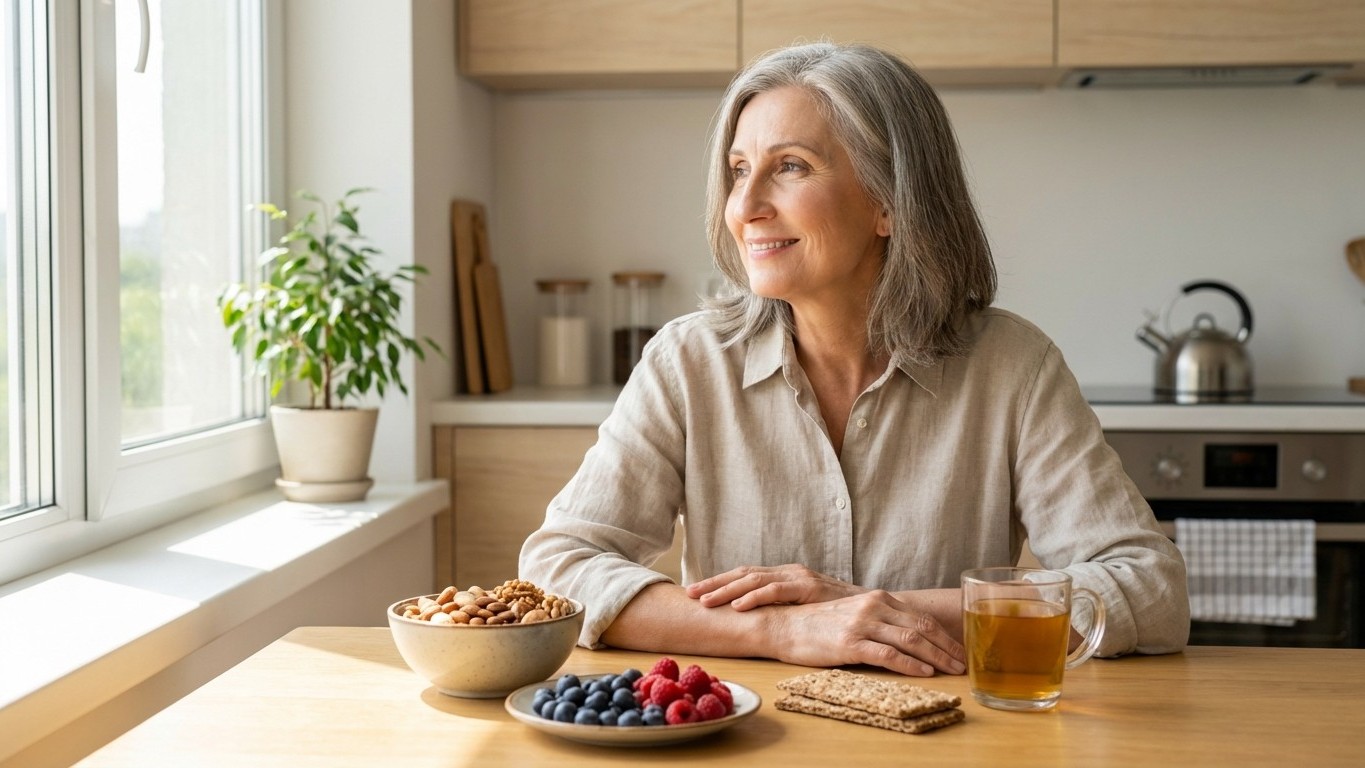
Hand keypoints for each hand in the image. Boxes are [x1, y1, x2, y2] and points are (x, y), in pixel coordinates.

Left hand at [686, 564, 867, 609]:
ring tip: (704, 600)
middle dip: (713, 583)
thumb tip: (751, 623)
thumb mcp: (801, 610)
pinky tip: (738, 605)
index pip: (743, 575)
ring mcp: (797, 576)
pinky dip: (755, 596)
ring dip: (726, 590)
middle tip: (688, 593)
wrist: (873, 608)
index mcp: (782, 576)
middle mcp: (787, 571)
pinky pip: (777, 590)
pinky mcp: (809, 585)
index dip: (718, 583)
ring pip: (754, 579)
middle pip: (742, 573)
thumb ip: (780, 610)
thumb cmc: (835, 614)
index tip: (692, 593)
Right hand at [762, 590, 966, 676]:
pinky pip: (888, 654)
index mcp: (877, 598)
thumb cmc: (819, 625)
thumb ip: (880, 620)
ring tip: (953, 671)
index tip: (960, 650)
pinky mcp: (850, 643)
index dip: (944, 635)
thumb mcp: (854, 615)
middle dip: (947, 647)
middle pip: (921, 628)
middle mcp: (873, 606)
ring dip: (936, 657)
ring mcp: (862, 624)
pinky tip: (925, 673)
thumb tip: (909, 638)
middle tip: (965, 663)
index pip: (920, 617)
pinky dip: (910, 664)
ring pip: (910, 640)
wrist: (784, 625)